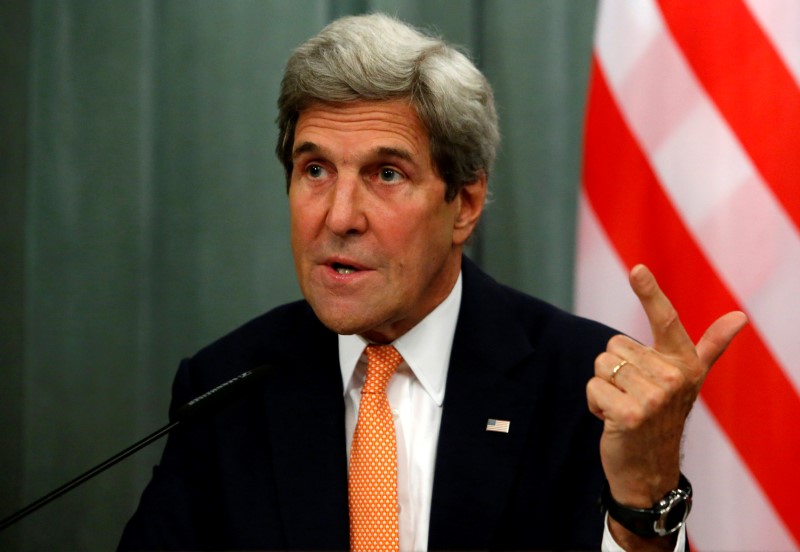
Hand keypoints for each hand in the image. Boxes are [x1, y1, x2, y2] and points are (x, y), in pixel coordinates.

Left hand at [586, 265, 746, 546]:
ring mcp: (654, 398)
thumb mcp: (688, 379)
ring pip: (602, 365)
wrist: (649, 469)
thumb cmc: (662, 415)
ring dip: (604, 387)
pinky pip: (593, 388)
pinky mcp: (630, 415)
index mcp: (686, 363)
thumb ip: (710, 346)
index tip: (636, 268)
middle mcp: (674, 378)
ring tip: (624, 407)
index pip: (666, 320)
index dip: (650, 292)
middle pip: (614, 346)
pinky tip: (613, 421)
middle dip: (615, 370)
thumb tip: (741, 316)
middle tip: (633, 396)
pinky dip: (594, 404)